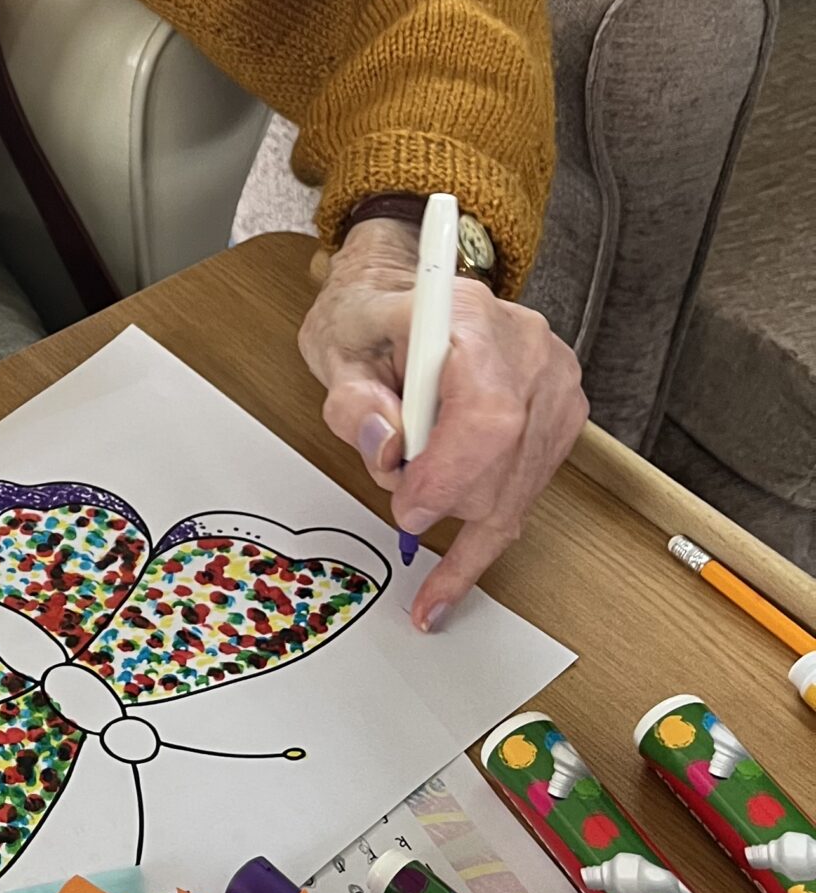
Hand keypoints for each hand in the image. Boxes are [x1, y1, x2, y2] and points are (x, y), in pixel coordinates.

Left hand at [298, 218, 587, 631]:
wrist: (400, 298)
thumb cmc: (366, 318)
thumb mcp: (334, 349)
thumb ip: (353, 401)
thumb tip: (387, 448)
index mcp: (470, 318)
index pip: (488, 416)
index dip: (449, 474)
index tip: (407, 502)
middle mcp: (527, 347)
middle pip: (507, 458)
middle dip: (448, 497)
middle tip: (402, 499)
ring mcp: (553, 384)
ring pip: (517, 487)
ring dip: (460, 509)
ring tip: (416, 486)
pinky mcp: (557, 419)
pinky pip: (524, 497)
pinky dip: (476, 546)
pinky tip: (441, 595)